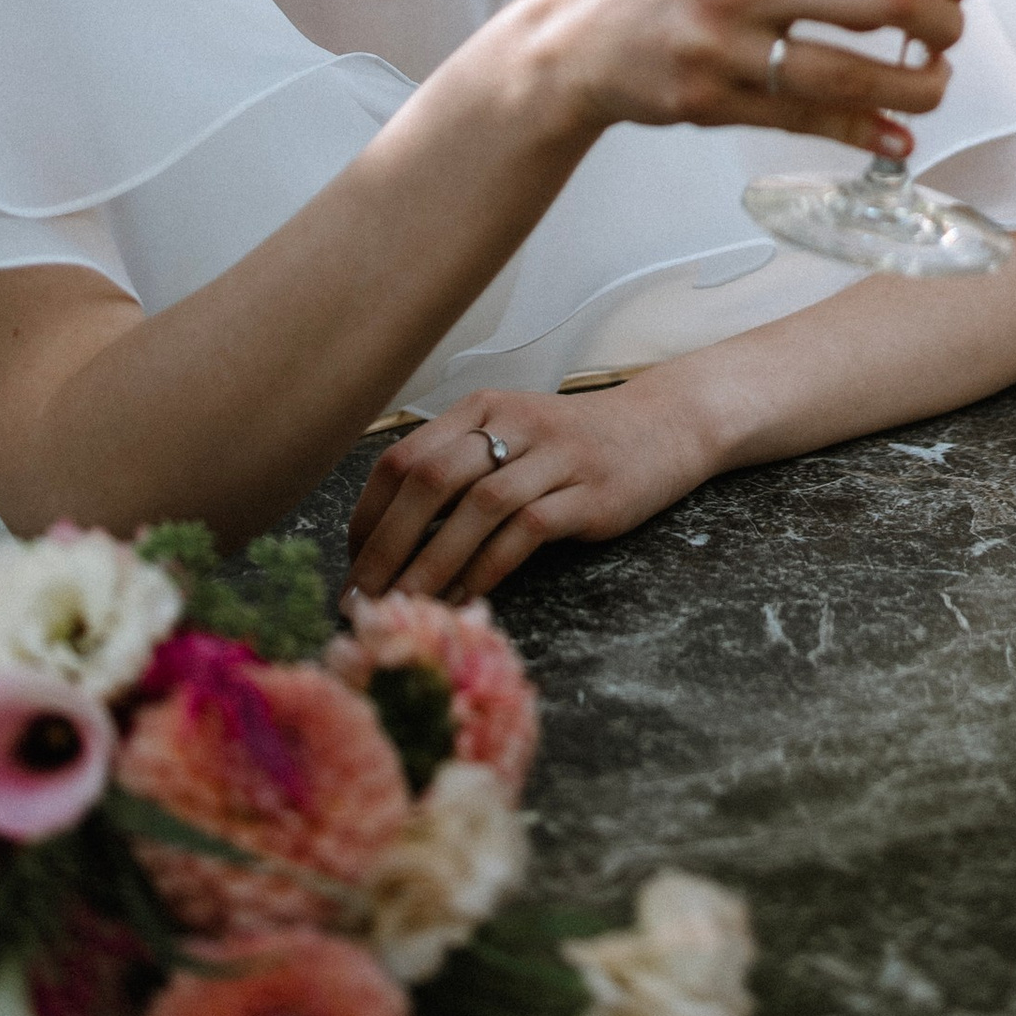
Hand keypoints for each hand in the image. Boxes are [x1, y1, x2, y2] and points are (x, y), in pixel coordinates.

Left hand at [346, 376, 714, 602]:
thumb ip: (458, 470)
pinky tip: (466, 598)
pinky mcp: (591, 492)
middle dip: (387, 544)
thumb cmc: (571, 445)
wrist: (664, 428)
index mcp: (483, 406)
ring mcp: (556, 456)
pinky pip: (526, 531)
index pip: (403, 455)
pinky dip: (488, 568)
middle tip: (364, 597)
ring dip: (432, 564)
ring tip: (406, 608)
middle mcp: (515, 423)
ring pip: (477, 507)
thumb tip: (385, 538)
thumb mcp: (511, 437)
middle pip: (431, 478)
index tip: (352, 562)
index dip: (368, 513)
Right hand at [513, 0, 975, 158]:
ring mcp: (726, 46)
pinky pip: (806, 123)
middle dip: (942, 25)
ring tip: (934, 87)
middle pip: (884, 2)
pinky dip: (863, 134)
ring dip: (915, 88)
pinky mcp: (711, 102)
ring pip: (851, 75)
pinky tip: (896, 141)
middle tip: (952, 36)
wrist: (568, 38)